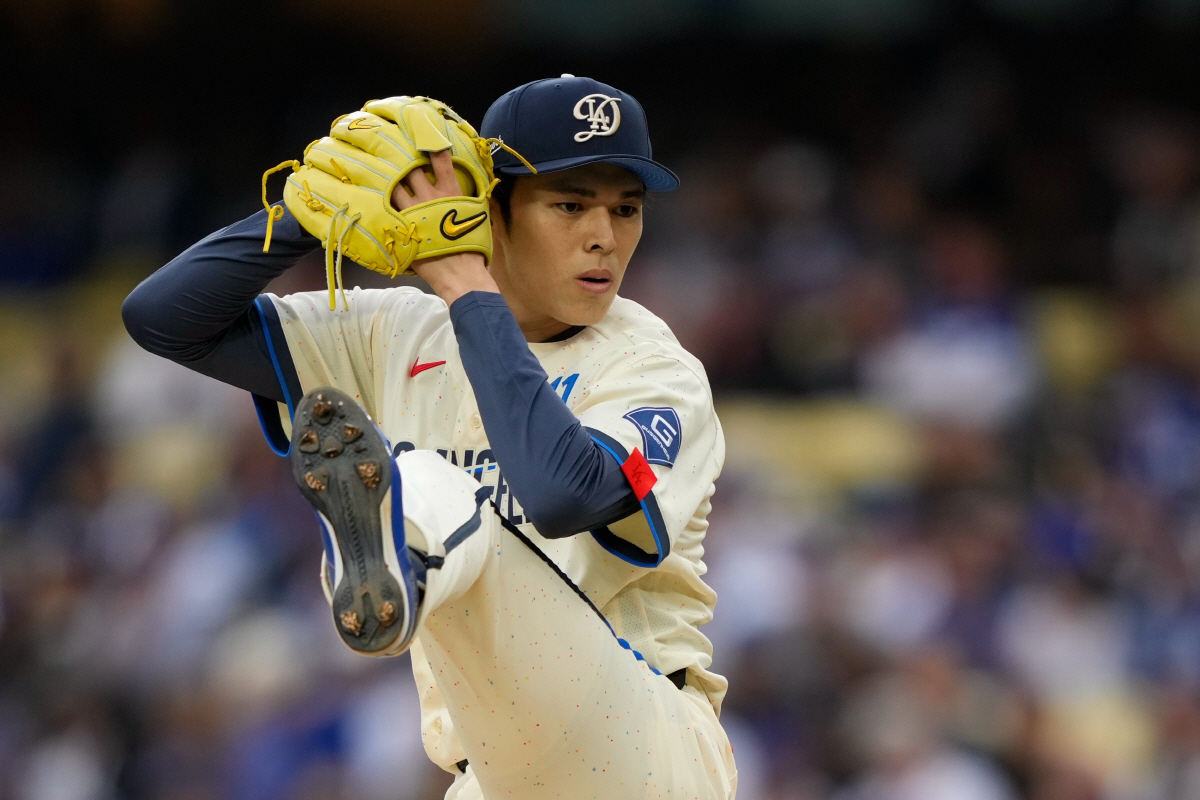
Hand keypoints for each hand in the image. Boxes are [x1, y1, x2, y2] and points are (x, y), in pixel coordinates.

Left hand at [391, 149, 496, 303]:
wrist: (459, 272)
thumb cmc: (473, 248)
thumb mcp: (480, 219)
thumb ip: (475, 201)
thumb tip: (479, 192)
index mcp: (451, 191)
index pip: (440, 159)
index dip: (432, 146)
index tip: (427, 138)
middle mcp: (430, 195)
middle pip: (412, 170)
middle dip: (406, 164)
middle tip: (400, 158)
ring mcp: (413, 210)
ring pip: (396, 186)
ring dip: (392, 181)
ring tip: (386, 177)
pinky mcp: (402, 226)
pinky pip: (388, 208)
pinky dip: (384, 203)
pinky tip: (378, 201)